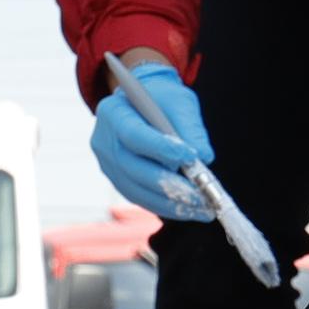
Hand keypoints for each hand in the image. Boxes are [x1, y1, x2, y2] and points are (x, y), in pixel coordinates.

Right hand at [89, 55, 216, 220]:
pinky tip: (190, 210)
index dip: (160, 149)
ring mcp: (108, 165)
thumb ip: (191, 127)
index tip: (191, 158)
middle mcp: (104, 141)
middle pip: (133, 169)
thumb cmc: (162, 99)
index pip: (133, 135)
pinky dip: (166, 206)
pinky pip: (141, 198)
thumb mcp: (179, 102)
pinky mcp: (118, 181)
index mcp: (113, 112)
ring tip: (202, 209)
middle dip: (170, 185)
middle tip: (202, 196)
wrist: (145, 106)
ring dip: (171, 203)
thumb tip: (204, 158)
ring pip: (137, 190)